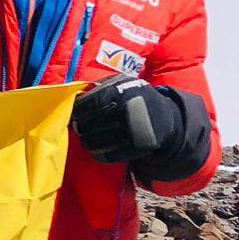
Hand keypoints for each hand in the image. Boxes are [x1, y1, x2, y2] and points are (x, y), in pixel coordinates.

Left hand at [72, 77, 210, 179]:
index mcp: (120, 91)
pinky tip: (97, 150)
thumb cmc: (136, 99)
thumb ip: (100, 87)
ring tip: (87, 139)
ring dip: (87, 142)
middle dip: (80, 128)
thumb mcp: (122, 84)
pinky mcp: (137, 147)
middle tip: (79, 129)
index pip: (86, 105)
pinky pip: (108, 155)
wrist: (166, 119)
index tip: (73, 115)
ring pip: (95, 142)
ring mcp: (132, 129)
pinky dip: (99, 154)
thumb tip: (72, 96)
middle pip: (87, 125)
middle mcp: (126, 109)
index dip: (76, 112)